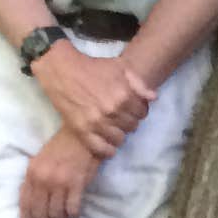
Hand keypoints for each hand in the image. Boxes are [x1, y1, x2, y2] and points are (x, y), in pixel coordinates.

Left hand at [20, 129, 100, 217]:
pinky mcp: (76, 182)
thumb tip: (32, 205)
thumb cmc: (62, 147)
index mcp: (31, 174)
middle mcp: (42, 179)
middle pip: (40, 213)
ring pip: (55, 214)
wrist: (83, 133)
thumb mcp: (41, 161)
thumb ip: (35, 181)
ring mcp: (59, 181)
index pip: (25, 205)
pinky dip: (72, 215)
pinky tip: (74, 214)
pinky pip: (71, 208)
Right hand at [30, 41, 154, 158]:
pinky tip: (108, 146)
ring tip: (115, 130)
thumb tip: (153, 98)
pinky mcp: (82, 131)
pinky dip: (107, 150)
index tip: (132, 110)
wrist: (64, 71)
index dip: (139, 111)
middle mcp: (112, 111)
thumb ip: (139, 84)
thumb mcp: (121, 68)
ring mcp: (97, 123)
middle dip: (129, 122)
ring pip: (119, 139)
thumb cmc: (94, 67)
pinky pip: (100, 149)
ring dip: (119, 135)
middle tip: (122, 119)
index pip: (142, 113)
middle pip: (132, 127)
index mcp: (124, 96)